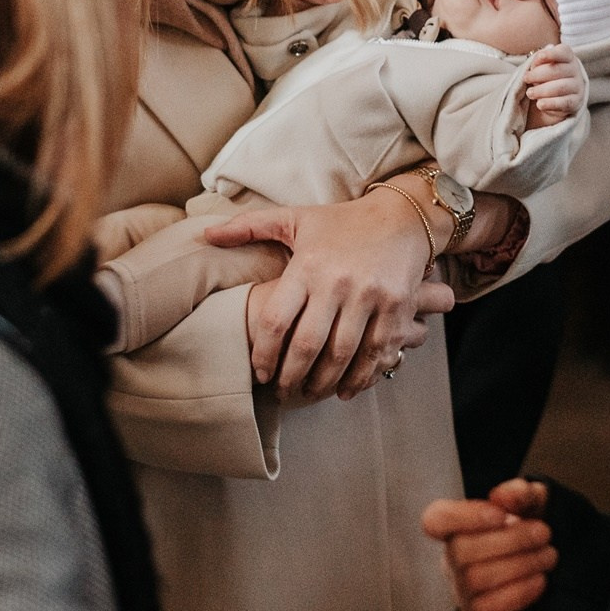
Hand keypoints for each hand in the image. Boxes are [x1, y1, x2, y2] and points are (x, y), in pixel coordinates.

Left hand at [205, 188, 455, 398]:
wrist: (403, 217)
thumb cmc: (342, 221)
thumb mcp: (295, 217)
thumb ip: (249, 227)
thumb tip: (207, 234)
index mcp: (308, 265)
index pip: (276, 320)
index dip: (264, 354)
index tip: (261, 372)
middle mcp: (337, 283)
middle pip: (307, 345)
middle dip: (291, 376)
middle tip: (282, 392)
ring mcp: (369, 297)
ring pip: (341, 354)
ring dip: (323, 382)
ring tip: (310, 393)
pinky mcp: (396, 307)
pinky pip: (376, 352)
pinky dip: (360, 377)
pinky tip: (346, 390)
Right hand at [421, 477, 553, 610]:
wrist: (537, 575)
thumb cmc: (523, 536)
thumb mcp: (528, 507)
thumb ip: (519, 493)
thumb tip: (507, 496)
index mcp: (454, 528)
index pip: (435, 520)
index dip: (464, 516)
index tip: (501, 514)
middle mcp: (450, 560)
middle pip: (461, 550)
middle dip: (510, 540)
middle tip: (544, 533)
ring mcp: (460, 591)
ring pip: (475, 578)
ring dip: (519, 565)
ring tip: (548, 556)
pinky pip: (487, 608)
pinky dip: (517, 593)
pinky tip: (540, 580)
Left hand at [522, 45, 586, 129]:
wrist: (557, 95)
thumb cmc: (546, 75)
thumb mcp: (540, 65)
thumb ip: (538, 62)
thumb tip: (538, 60)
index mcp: (567, 57)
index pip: (563, 52)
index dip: (551, 54)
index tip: (539, 57)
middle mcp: (575, 70)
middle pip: (558, 70)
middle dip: (538, 74)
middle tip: (526, 78)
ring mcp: (577, 87)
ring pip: (560, 88)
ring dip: (541, 90)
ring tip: (530, 93)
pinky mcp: (575, 102)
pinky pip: (563, 103)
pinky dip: (550, 104)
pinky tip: (539, 104)